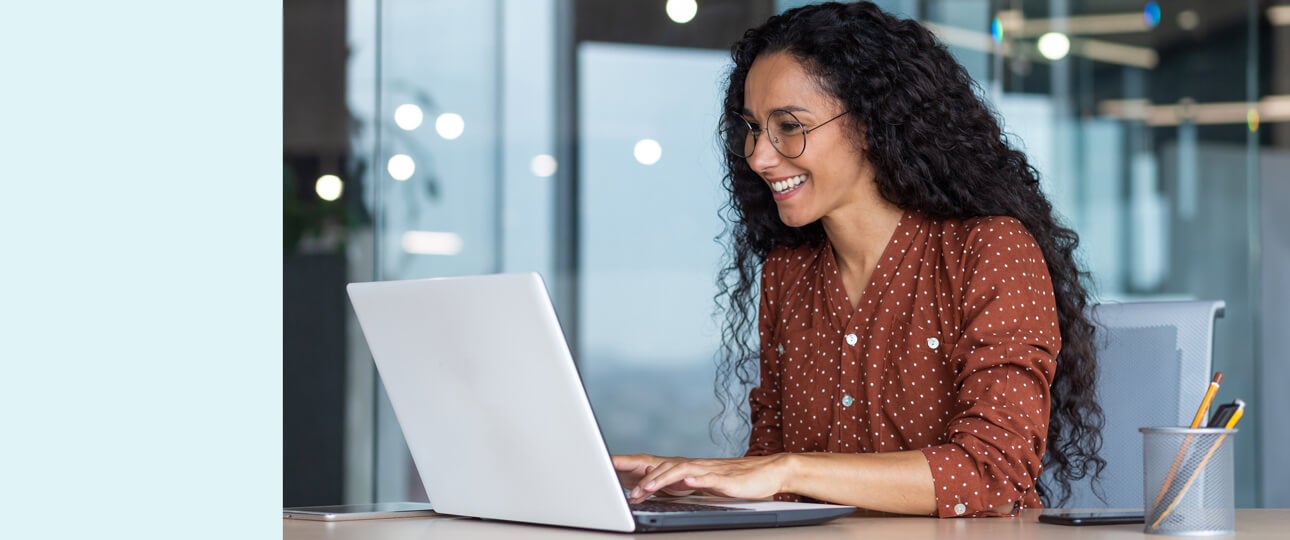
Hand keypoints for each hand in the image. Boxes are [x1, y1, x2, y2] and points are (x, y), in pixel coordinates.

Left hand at [624, 454, 792, 503]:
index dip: (636, 468)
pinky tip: (686, 481)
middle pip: (665, 468)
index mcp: (691, 468)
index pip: (658, 466)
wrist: (771, 472)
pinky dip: (696, 479)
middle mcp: (698, 466)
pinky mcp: (727, 479)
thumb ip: (686, 484)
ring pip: (682, 472)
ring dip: (663, 480)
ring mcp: (712, 471)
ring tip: (648, 488)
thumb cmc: (740, 480)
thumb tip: (664, 486)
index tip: (615, 473)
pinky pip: (709, 478)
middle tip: (628, 492)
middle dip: (644, 479)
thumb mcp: (706, 484)